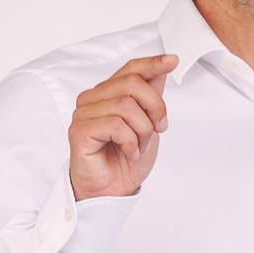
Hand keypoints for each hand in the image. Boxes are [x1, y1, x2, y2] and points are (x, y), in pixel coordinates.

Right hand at [67, 54, 176, 200]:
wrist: (113, 191)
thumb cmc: (125, 159)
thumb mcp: (147, 123)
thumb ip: (150, 96)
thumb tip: (162, 67)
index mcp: (106, 93)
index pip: (130, 69)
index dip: (152, 63)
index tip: (173, 60)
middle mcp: (92, 99)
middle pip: (132, 84)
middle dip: (155, 107)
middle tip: (159, 129)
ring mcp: (83, 114)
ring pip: (126, 105)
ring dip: (142, 130)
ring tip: (139, 146)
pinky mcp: (80, 130)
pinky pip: (115, 125)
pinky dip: (130, 142)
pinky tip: (128, 152)